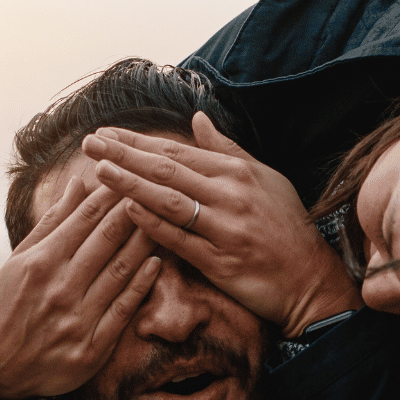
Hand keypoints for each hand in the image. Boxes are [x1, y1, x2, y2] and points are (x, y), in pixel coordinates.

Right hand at [0, 179, 158, 399]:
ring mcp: (78, 318)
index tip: (130, 175)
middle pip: (107, 240)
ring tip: (164, 219)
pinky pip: (123, 309)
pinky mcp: (92, 347)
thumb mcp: (20, 261)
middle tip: (156, 188)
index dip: (111, 194)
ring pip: (120, 271)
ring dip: (145, 242)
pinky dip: (142, 284)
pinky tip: (157, 262)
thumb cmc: (10, 306)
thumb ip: (53, 223)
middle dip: (134, 210)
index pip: (84, 218)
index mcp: (40, 262)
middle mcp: (60, 287)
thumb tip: (80, 183)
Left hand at [82, 114, 361, 335]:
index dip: (138, 141)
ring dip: (131, 183)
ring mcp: (227, 229)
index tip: (106, 132)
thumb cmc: (286, 229)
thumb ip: (227, 149)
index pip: (178, 151)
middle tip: (89, 142)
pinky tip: (127, 211)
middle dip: (124, 154)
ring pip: (170, 200)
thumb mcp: (265, 180)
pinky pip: (181, 239)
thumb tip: (197, 118)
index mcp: (238, 172)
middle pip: (168, 169)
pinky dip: (153, 224)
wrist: (310, 281)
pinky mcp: (223, 262)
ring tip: (98, 170)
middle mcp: (232, 195)